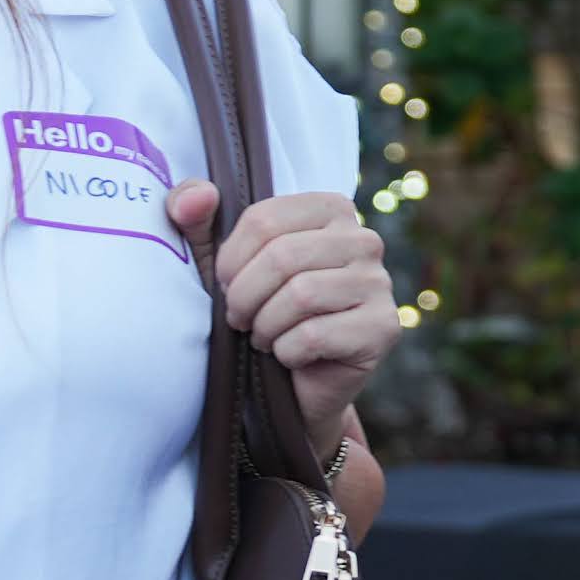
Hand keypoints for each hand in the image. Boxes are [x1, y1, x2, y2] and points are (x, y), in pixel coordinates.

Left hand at [170, 183, 401, 446]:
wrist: (293, 383)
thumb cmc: (257, 310)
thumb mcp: (217, 260)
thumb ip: (196, 216)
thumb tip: (198, 195)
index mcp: (331, 210)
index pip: (265, 219)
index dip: (231, 260)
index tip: (227, 285)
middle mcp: (364, 239)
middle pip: (282, 256)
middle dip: (245, 297)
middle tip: (240, 319)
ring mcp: (379, 284)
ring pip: (301, 295)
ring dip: (266, 326)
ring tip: (264, 336)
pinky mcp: (383, 328)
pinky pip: (315, 335)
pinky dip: (286, 352)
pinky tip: (290, 355)